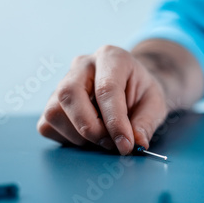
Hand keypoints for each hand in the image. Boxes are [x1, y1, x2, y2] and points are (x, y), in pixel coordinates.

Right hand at [37, 45, 168, 154]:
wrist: (131, 88)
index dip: (115, 122)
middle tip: (111, 145)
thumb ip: (146, 123)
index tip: (126, 145)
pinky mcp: (52, 102)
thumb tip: (136, 143)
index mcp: (111, 57)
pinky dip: (66, 139)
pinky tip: (87, 138)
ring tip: (103, 140)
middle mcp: (82, 65)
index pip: (106, 89)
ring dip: (78, 136)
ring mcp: (63, 82)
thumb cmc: (142, 94)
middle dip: (90, 128)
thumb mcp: (156, 105)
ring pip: (54, 112)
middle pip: (69, 94)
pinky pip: (47, 125)